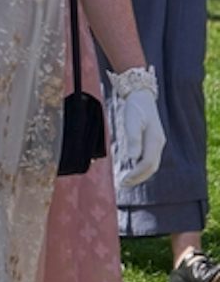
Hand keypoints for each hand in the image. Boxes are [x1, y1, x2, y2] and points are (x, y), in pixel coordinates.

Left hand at [109, 67, 165, 187]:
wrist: (140, 97)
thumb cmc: (135, 108)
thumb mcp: (132, 121)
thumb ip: (133, 139)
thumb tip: (133, 158)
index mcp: (155, 140)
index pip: (147, 163)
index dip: (135, 173)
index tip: (123, 180)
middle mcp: (158, 144)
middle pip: (151, 167)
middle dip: (138, 177)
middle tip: (123, 185)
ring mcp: (156, 143)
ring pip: (150, 165)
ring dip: (139, 174)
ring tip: (125, 181)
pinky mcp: (151, 142)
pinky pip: (148, 159)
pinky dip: (139, 168)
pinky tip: (129, 170)